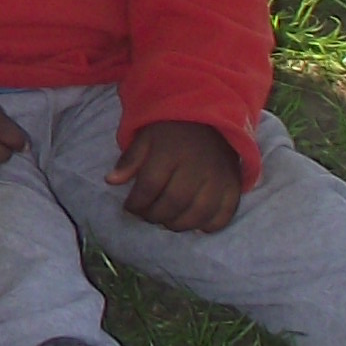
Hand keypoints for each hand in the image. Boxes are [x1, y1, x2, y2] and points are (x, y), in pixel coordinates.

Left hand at [110, 118, 244, 232]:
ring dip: (178, 224)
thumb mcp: (146, 137)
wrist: (211, 119)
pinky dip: (208, 226)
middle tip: (147, 215)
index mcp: (171, 151)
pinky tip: (194, 222)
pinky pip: (223, 215)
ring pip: (198, 213)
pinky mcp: (233, 186)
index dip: (136, 203)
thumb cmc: (172, 132)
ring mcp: (218, 177)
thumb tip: (111, 181)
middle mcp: (197, 166)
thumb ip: (130, 160)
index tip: (130, 207)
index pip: (150, 185)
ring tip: (166, 220)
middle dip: (155, 216)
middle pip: (174, 203)